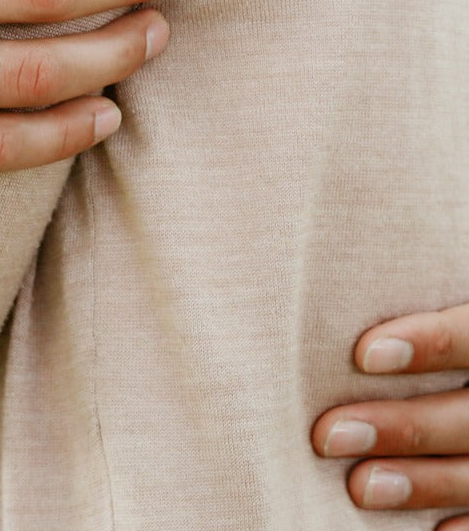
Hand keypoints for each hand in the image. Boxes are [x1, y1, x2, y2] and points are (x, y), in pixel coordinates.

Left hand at [313, 304, 468, 525]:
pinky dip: (467, 525)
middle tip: (327, 435)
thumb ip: (396, 290)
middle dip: (402, 428)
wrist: (463, 371)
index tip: (362, 354)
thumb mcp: (429, 288)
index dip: (430, 342)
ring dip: (422, 483)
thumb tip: (315, 263)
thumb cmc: (431, 306)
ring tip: (357, 488)